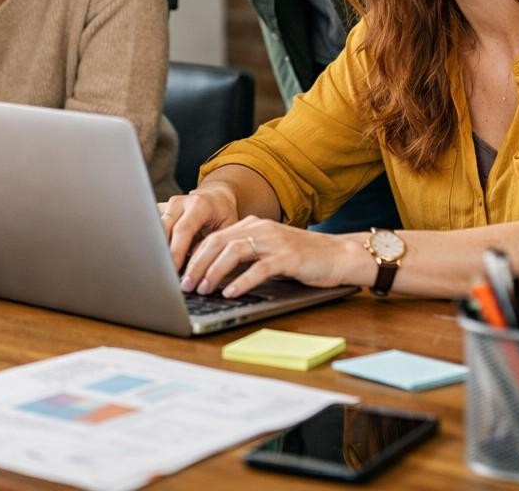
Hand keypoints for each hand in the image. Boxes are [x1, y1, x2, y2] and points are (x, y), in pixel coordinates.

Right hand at [158, 185, 239, 271]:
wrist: (217, 197)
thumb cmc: (224, 214)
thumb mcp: (226, 229)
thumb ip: (211, 245)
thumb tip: (193, 266)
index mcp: (198, 205)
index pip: (183, 230)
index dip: (176, 252)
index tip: (172, 270)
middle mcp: (180, 203)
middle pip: (163, 229)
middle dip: (162, 253)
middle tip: (164, 274)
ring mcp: (167, 205)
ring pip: (153, 229)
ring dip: (155, 248)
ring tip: (159, 268)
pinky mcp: (159, 210)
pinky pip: (151, 227)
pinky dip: (153, 242)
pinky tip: (155, 257)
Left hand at [180, 216, 350, 297]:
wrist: (339, 255)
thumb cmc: (301, 258)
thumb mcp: (267, 252)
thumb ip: (242, 257)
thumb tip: (210, 275)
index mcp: (251, 225)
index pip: (213, 237)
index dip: (193, 255)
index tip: (180, 274)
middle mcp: (260, 228)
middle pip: (217, 242)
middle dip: (197, 264)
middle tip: (185, 285)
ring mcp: (274, 241)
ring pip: (234, 252)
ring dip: (214, 272)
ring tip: (204, 289)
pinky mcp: (289, 257)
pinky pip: (259, 268)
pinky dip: (242, 280)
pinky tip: (231, 292)